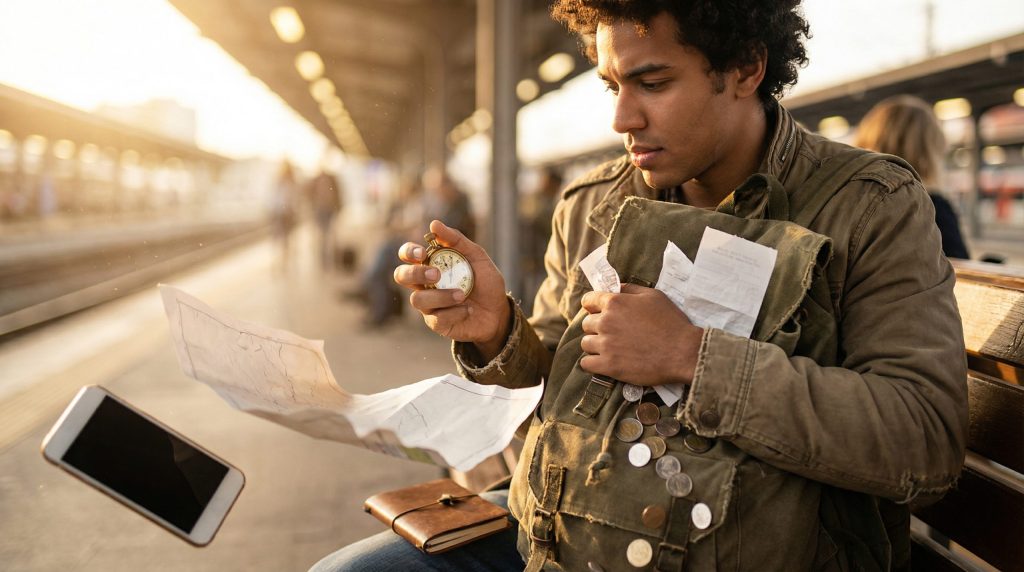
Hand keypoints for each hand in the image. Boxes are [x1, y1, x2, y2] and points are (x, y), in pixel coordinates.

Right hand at [394, 220, 510, 354]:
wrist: (499, 311)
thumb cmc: (485, 282)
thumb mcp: (477, 256)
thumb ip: (456, 240)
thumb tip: (434, 224)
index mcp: (430, 264)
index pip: (407, 255)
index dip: (408, 251)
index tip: (422, 253)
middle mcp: (424, 284)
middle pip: (401, 276)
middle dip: (415, 273)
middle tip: (437, 274)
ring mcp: (429, 305)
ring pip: (418, 300)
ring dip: (441, 296)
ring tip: (462, 295)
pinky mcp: (437, 323)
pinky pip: (436, 318)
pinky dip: (455, 312)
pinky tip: (469, 310)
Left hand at [579, 284, 702, 385]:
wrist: (683, 352)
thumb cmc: (671, 322)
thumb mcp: (653, 296)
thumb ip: (630, 289)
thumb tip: (614, 288)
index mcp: (615, 302)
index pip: (588, 300)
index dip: (593, 306)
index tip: (598, 312)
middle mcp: (606, 322)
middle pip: (586, 324)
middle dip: (596, 327)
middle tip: (612, 333)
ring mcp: (606, 344)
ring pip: (585, 343)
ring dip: (595, 345)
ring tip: (611, 349)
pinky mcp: (609, 366)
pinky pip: (586, 363)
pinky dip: (592, 363)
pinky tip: (604, 362)